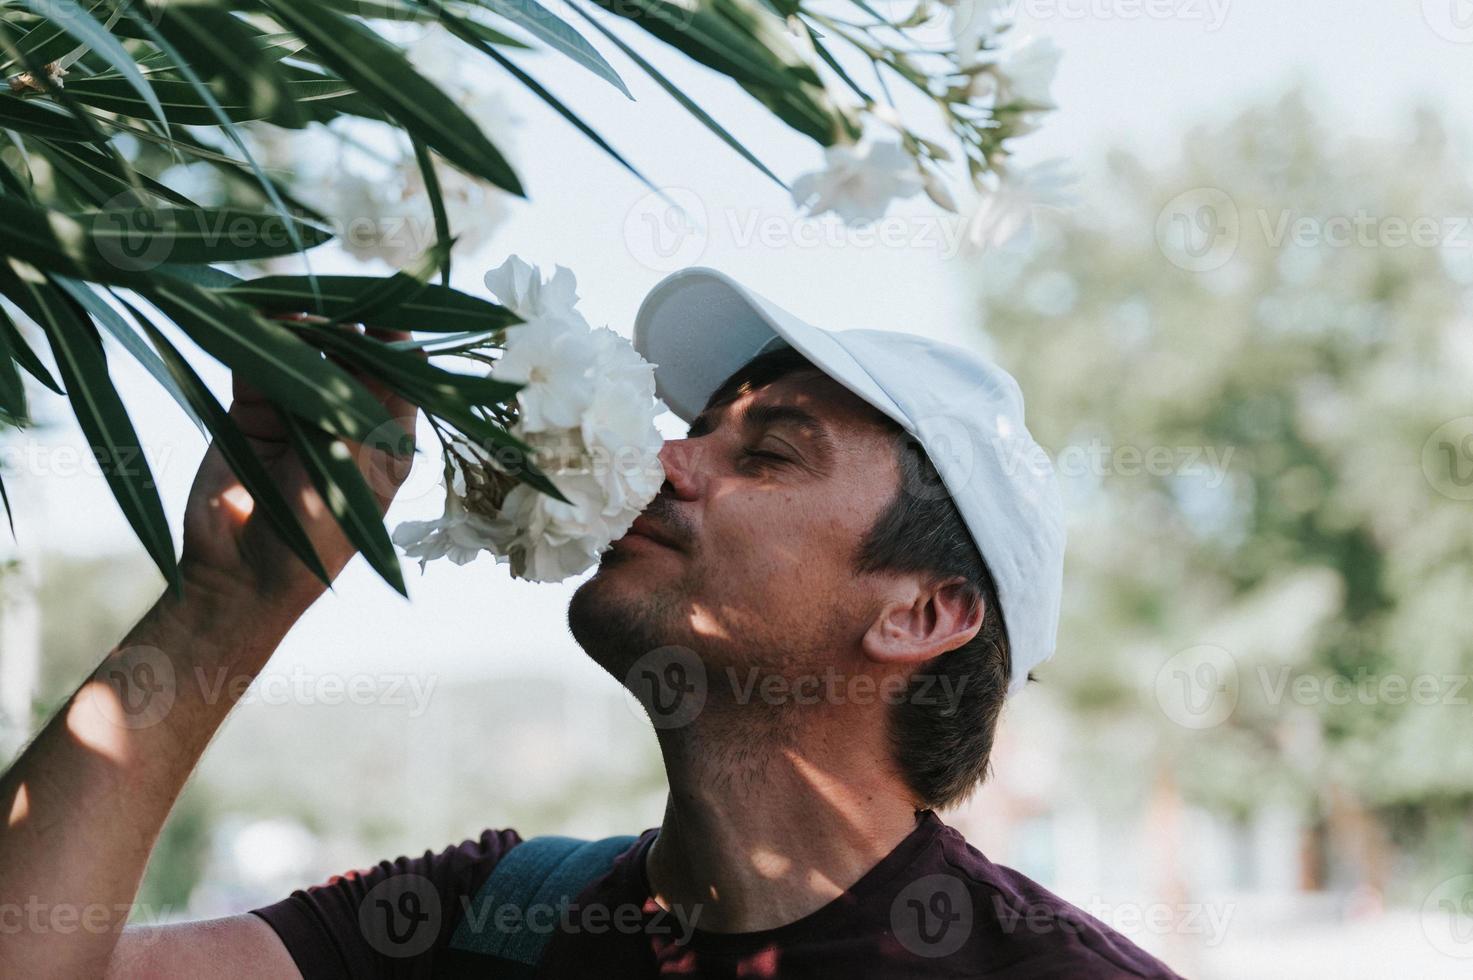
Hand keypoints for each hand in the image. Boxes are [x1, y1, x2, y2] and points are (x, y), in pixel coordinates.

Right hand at [178, 324, 417, 617]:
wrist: (239, 576)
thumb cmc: (314, 537)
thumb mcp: (346, 471)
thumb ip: (353, 408)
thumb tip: (374, 345)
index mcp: (387, 439)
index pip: (399, 376)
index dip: (395, 343)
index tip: (386, 312)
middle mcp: (345, 418)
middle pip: (351, 356)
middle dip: (345, 326)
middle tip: (333, 302)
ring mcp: (297, 411)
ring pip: (304, 353)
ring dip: (300, 326)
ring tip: (296, 306)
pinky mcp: (251, 409)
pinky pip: (257, 363)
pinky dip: (257, 337)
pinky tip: (259, 316)